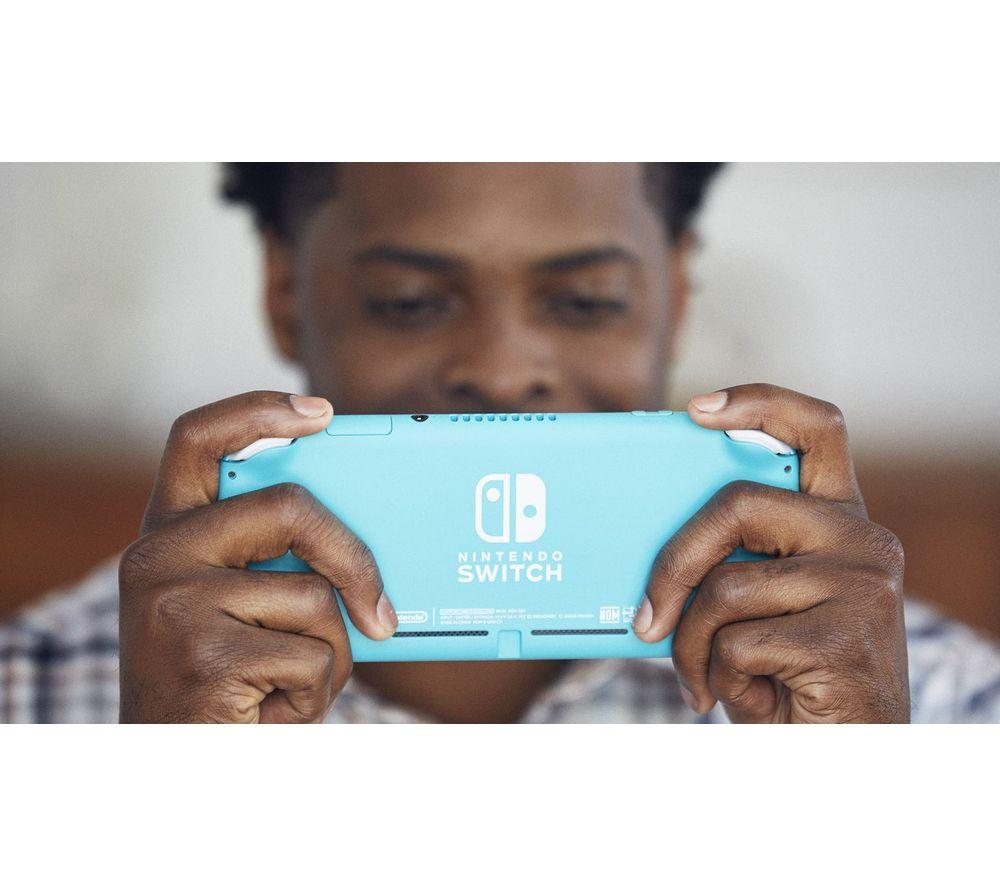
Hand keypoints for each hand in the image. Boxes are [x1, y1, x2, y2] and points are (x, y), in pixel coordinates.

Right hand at [118, 391, 397, 722]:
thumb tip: (373, 537)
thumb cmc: (223, 683)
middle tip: (383, 611)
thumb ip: (272, 563)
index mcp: (167, 534)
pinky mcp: (206, 655)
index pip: (197, 439)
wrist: (176, 769)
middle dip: (353, 557)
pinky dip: (317, 693)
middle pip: (289, 507)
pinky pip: (314, 655)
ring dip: (330, 655)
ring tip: (290, 686)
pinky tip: (274, 710)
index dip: (257, 410)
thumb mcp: (232, 609)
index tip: (319, 412)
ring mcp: (175, 604)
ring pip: (314, 596)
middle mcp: (156, 557)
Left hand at [633, 384, 907, 722]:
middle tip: (645, 620)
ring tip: (700, 678)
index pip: (817, 429)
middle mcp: (862, 538)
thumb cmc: (787, 672)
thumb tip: (642, 529)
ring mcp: (862, 584)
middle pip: (737, 504)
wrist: (845, 754)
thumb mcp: (759, 603)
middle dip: (672, 563)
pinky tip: (750, 697)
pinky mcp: (847, 636)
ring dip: (693, 646)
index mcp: (838, 518)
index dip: (759, 403)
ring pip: (725, 587)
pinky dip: (718, 676)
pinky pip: (737, 641)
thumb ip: (730, 558)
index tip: (696, 408)